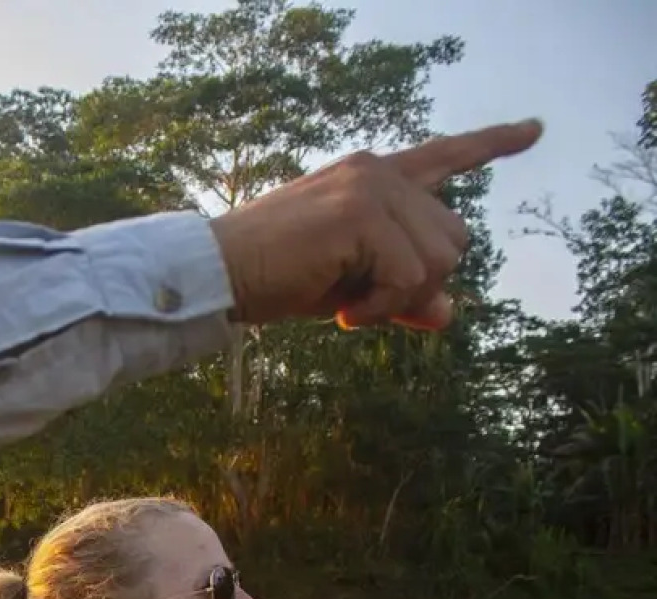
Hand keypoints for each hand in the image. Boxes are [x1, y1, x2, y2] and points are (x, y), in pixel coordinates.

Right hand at [210, 118, 542, 330]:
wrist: (218, 275)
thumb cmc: (276, 279)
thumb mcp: (352, 286)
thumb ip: (403, 293)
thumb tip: (448, 313)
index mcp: (373, 178)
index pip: (444, 156)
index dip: (492, 144)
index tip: (534, 131)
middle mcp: (378, 171)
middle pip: (454, 239)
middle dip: (420, 285)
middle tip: (363, 301)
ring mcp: (370, 187)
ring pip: (440, 260)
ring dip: (400, 300)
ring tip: (349, 304)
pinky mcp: (360, 213)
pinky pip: (409, 278)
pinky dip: (382, 309)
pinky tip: (344, 312)